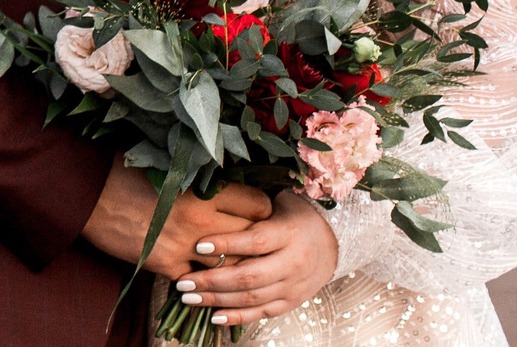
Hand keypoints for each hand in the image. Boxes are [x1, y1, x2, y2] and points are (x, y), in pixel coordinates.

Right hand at [83, 164, 272, 279]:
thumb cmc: (122, 169)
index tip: (255, 209)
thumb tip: (228, 183)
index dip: (261, 208)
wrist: (84, 191)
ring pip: (230, 264)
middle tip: (249, 235)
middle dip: (253, 238)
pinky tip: (198, 270)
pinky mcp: (166, 265)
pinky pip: (198, 279)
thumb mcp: (168, 166)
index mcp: (204, 189)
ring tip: (227, 254)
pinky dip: (200, 276)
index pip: (259, 205)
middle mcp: (201, 221)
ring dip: (230, 260)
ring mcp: (184, 247)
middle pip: (252, 237)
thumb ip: (201, 178)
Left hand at [172, 191, 338, 327]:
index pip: (256, 241)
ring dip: (217, 300)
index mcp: (288, 234)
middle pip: (250, 276)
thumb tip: (207, 198)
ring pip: (252, 297)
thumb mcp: (276, 205)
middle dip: (213, 280)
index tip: (198, 244)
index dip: (227, 244)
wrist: (332, 242)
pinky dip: (237, 317)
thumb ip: (248, 208)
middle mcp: (293, 263)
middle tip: (183, 281)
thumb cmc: (293, 217)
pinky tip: (213, 317)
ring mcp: (293, 286)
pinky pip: (262, 313)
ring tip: (188, 297)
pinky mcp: (291, 302)